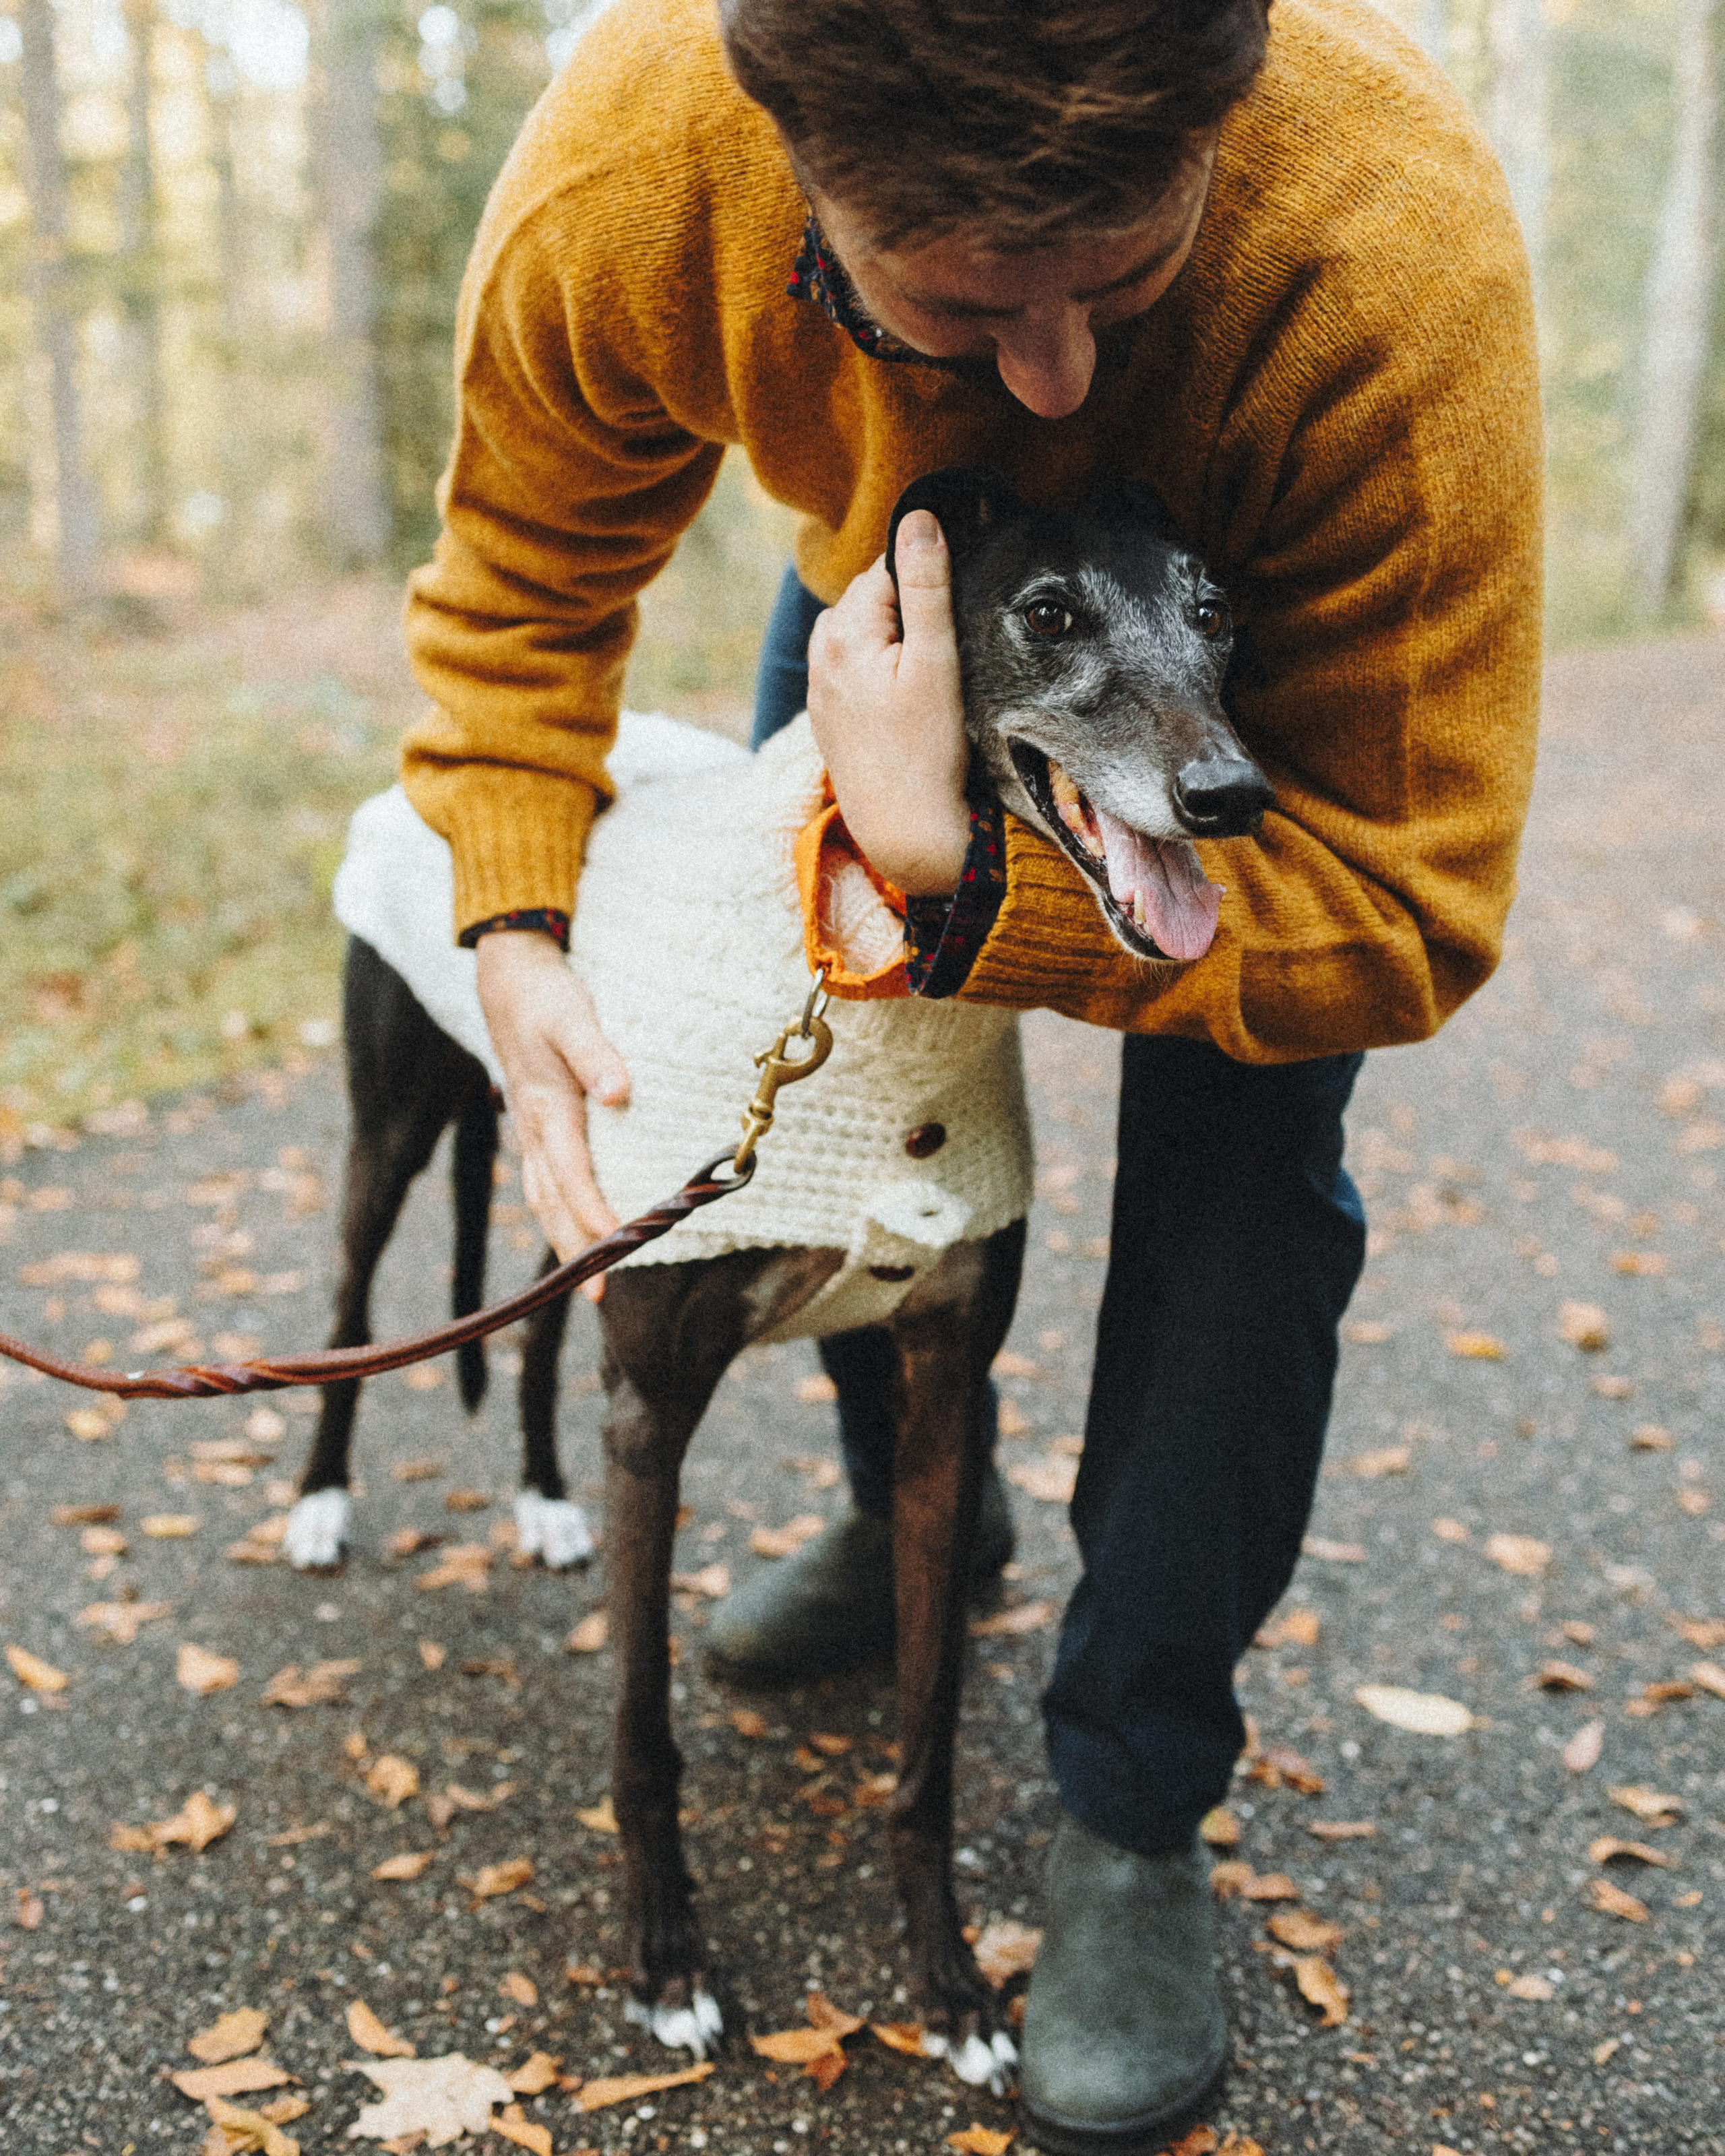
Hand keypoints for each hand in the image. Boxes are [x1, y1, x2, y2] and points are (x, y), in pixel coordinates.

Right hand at [475, 930, 629, 1294]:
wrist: (509, 977)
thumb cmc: (546, 995)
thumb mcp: (573, 1016)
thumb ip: (596, 1053)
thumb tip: (618, 1092)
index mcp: (546, 1107)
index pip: (571, 1172)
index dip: (592, 1210)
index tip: (616, 1241)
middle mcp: (534, 1127)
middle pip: (553, 1201)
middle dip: (575, 1249)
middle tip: (600, 1296)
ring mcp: (531, 1129)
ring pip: (545, 1197)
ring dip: (565, 1239)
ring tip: (589, 1281)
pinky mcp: (537, 1123)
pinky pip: (546, 1181)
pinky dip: (560, 1212)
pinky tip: (578, 1229)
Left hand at [806, 509, 970, 894]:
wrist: (904, 829)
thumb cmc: (928, 749)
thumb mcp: (937, 660)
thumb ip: (927, 586)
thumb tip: (920, 519)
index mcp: (844, 631)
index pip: (887, 570)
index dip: (928, 581)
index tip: (957, 609)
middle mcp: (821, 654)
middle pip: (869, 600)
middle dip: (906, 608)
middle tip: (948, 648)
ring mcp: (821, 689)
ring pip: (860, 634)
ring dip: (891, 638)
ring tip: (927, 674)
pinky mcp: (829, 719)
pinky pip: (853, 671)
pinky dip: (878, 670)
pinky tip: (905, 699)